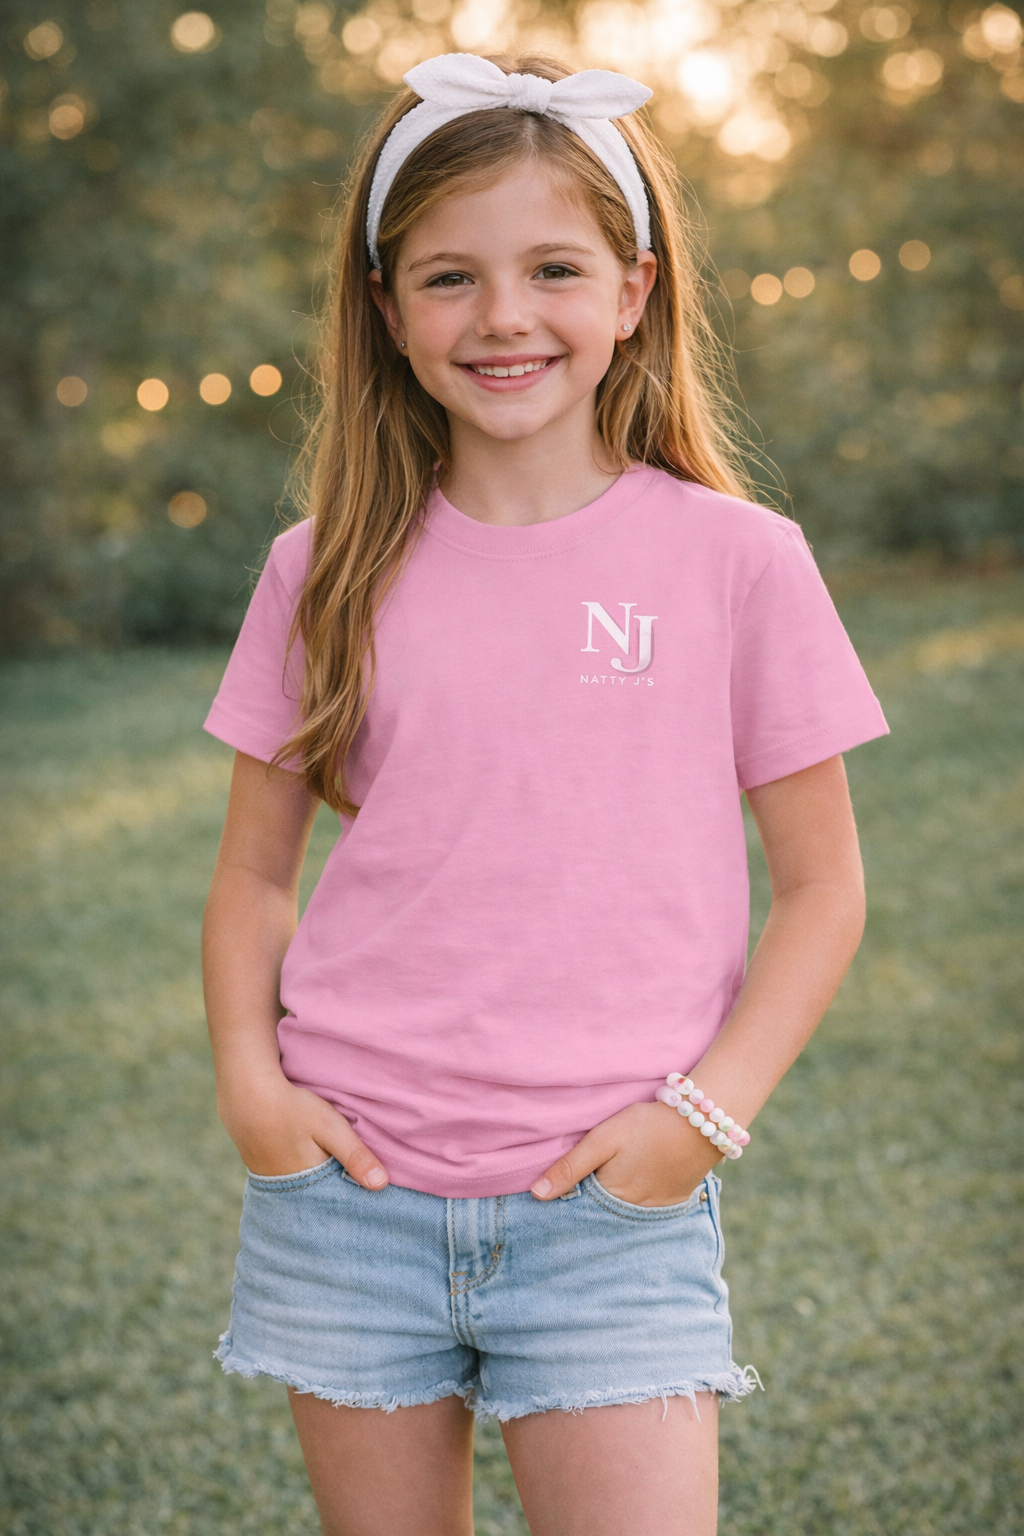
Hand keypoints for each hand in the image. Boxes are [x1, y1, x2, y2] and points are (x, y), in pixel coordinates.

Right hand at [218, 1072, 388, 1189]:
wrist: (245, 1093)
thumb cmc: (290, 1109)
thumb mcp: (329, 1128)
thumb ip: (355, 1156)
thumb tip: (381, 1185)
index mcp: (307, 1187)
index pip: (337, 1205)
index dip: (354, 1202)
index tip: (374, 1203)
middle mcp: (288, 1192)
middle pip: (320, 1201)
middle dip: (338, 1198)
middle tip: (360, 1193)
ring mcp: (272, 1182)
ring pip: (305, 1191)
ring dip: (320, 1186)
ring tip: (338, 1180)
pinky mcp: (264, 1169)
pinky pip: (291, 1181)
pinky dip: (304, 1176)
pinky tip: (312, 1165)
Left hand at [530, 1100, 721, 1205]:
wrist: (701, 1123)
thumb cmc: (648, 1126)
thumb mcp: (603, 1139)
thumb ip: (570, 1167)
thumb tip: (537, 1195)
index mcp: (610, 1199)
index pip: (579, 1211)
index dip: (565, 1203)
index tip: (551, 1200)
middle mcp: (631, 1213)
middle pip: (601, 1215)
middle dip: (588, 1208)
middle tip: (579, 1189)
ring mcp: (654, 1210)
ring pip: (622, 1213)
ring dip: (611, 1206)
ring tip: (605, 1188)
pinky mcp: (672, 1202)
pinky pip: (645, 1210)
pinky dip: (635, 1202)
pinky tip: (632, 1185)